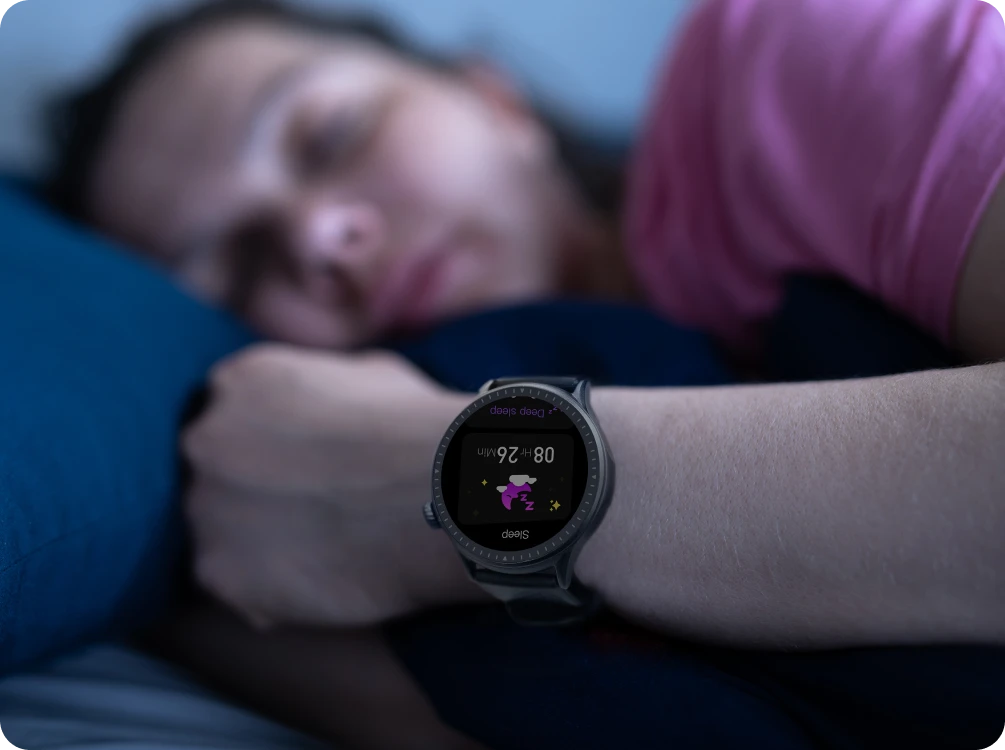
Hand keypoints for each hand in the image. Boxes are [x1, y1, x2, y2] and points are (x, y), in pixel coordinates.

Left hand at [183, 343, 484, 629]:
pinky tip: (324, 581)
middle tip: (313, 512)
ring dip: (262, 542)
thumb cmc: (416, 428)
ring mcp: (205, 507)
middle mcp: (206, 439)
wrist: (435, 492)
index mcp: (240, 383)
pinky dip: (270, 590)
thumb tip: (335, 403)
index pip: (231, 415)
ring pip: (222, 531)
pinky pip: (235, 585)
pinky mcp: (216, 570)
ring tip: (326, 552)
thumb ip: (328, 387)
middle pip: (217, 472)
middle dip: (255, 492)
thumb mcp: (372, 376)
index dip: (269, 444)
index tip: (302, 467)